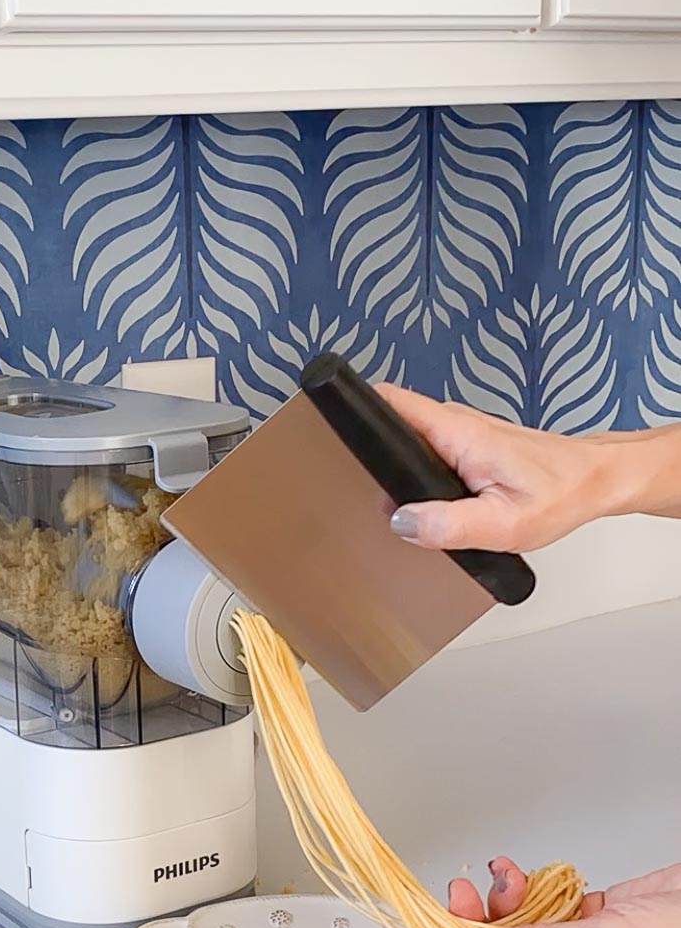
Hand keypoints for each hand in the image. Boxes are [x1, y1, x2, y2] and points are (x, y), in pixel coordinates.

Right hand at [376, 384, 616, 552]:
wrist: (596, 479)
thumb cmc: (561, 495)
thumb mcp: (504, 524)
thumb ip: (449, 525)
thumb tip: (400, 521)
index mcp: (457, 433)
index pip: (391, 402)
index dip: (357, 410)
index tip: (332, 427)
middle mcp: (454, 423)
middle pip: (392, 423)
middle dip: (371, 453)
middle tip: (364, 491)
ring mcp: (461, 432)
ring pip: (409, 440)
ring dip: (396, 467)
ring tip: (393, 503)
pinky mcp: (467, 444)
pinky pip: (427, 450)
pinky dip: (418, 473)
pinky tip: (424, 503)